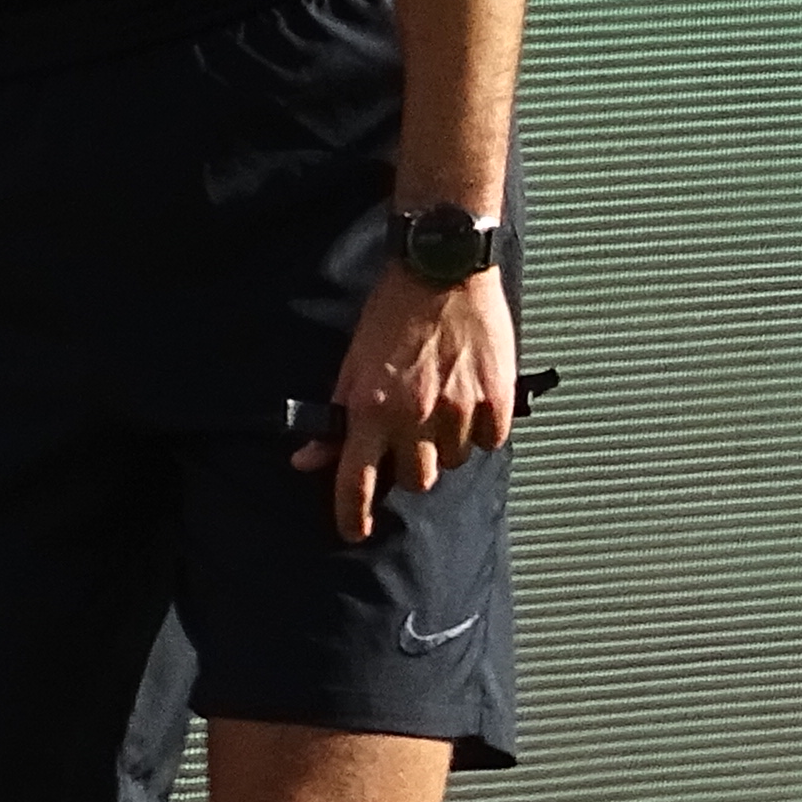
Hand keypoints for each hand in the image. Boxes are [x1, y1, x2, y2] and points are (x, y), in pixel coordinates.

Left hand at [294, 249, 515, 544]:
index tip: (355, 532)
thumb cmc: (393, 313)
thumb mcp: (352, 365)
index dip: (352, 516)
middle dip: (411, 466)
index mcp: (371, 409)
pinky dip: (482, 429)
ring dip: (447, 445)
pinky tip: (472, 399)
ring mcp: (459, 410)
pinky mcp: (495, 399)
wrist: (442, 269)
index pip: (356, 481)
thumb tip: (306, 460)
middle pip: (416, 480)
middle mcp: (414, 416)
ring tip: (444, 406)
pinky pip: (490, 441)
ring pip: (454, 462)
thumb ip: (334, 418)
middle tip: (413, 436)